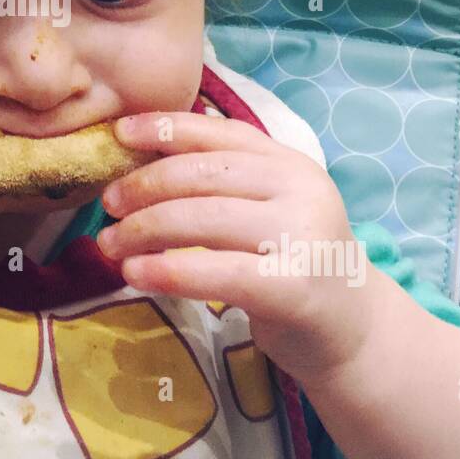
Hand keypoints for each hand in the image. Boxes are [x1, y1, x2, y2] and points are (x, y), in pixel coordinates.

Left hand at [95, 111, 388, 387]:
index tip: (119, 133)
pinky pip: (216, 273)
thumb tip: (143, 156)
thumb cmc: (292, 264)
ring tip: (109, 244)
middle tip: (106, 204)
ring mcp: (302, 237)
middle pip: (203, 175)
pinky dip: (167, 272)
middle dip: (144, 186)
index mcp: (290, 163)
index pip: (220, 134)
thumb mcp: (268, 209)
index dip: (166, 128)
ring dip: (144, 229)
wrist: (352, 330)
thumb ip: (223, 181)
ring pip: (203, 219)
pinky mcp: (293, 287)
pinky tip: (135, 274)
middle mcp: (301, 190)